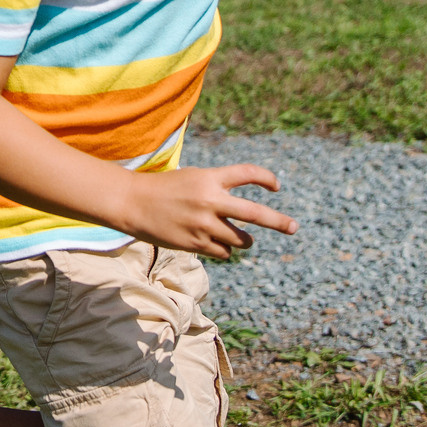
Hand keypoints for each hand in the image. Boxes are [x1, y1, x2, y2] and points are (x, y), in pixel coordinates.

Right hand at [118, 165, 298, 258]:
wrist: (132, 203)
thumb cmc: (164, 189)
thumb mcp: (193, 179)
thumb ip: (218, 190)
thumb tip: (245, 215)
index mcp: (210, 178)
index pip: (248, 173)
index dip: (266, 178)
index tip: (276, 187)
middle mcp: (210, 201)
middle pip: (256, 213)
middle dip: (279, 221)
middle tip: (294, 227)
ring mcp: (204, 224)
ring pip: (241, 239)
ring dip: (244, 240)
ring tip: (240, 238)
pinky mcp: (196, 244)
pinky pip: (224, 252)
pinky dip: (225, 250)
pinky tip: (214, 243)